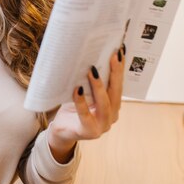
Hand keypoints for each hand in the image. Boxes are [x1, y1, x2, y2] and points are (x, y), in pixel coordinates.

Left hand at [47, 46, 124, 162]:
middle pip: (115, 93)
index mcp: (113, 105)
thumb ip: (91, 82)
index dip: (120, 69)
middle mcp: (111, 116)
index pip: (119, 85)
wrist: (62, 131)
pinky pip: (85, 115)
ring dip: (98, 86)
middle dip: (115, 73)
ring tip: (93, 71)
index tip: (120, 51)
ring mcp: (102, 125)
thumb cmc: (74, 108)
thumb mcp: (85, 93)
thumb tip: (90, 56)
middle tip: (113, 56)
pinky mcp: (88, 131)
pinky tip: (77, 90)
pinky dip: (81, 102)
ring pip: (104, 104)